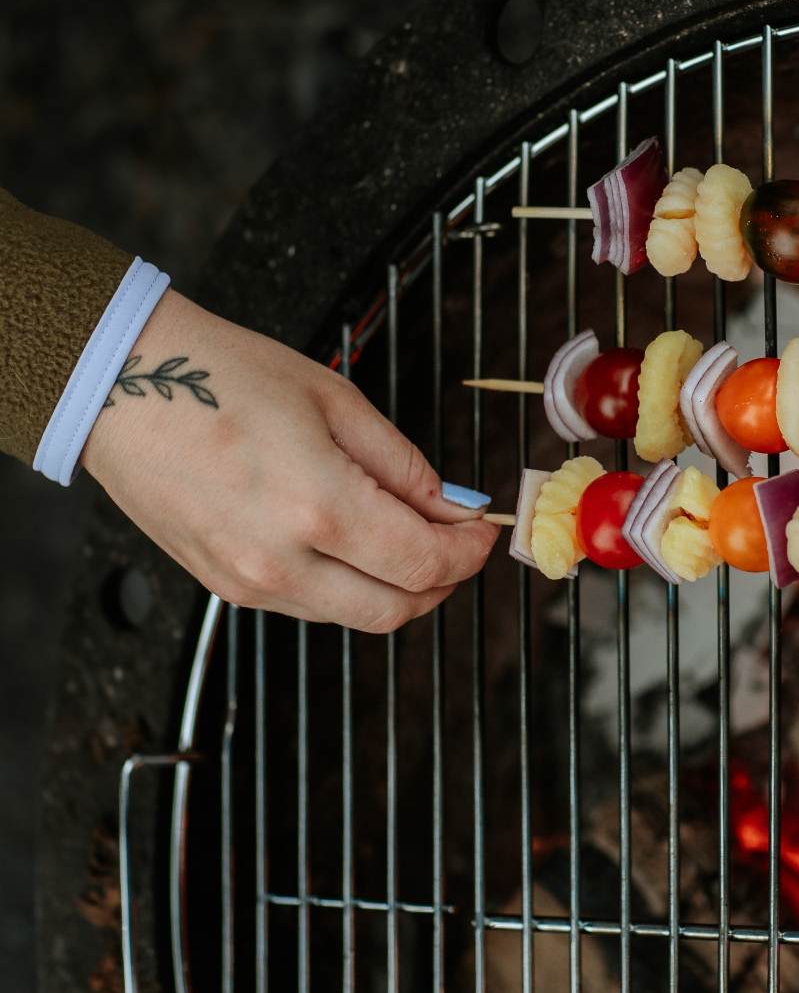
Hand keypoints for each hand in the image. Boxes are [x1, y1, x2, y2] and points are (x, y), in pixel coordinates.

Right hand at [81, 289, 495, 630]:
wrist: (122, 387)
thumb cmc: (220, 376)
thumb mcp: (333, 399)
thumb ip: (402, 463)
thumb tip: (451, 506)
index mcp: (319, 506)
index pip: (423, 564)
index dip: (467, 553)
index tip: (482, 530)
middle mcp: (282, 561)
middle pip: (395, 610)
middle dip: (441, 581)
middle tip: (455, 541)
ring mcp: (247, 583)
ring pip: (352, 616)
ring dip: (394, 587)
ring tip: (404, 533)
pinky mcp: (222, 587)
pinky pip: (306, 605)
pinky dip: (344, 585)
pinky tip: (348, 540)